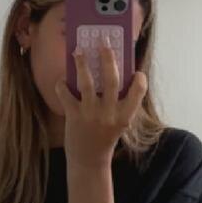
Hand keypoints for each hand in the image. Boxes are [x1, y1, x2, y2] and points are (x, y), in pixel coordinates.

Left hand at [55, 40, 147, 169]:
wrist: (89, 160)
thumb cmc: (105, 136)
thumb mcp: (119, 121)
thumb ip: (119, 102)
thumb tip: (112, 70)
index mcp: (125, 114)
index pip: (138, 91)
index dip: (139, 79)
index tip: (136, 70)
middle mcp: (110, 113)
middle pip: (112, 79)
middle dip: (107, 57)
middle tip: (103, 41)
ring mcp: (91, 114)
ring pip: (87, 83)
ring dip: (82, 64)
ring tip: (78, 51)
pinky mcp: (74, 116)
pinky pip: (66, 94)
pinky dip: (62, 84)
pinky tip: (62, 80)